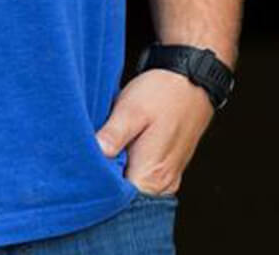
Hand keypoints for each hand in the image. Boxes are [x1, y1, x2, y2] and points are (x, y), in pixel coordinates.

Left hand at [94, 68, 215, 195]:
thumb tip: (94, 155)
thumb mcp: (131, 110)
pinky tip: (123, 147)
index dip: (97, 184)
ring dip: (118, 172)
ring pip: (133, 187)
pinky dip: (130, 167)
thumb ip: (112, 136)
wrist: (193, 78)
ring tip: (110, 146)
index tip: (85, 164)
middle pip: (124, 197)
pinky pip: (143, 178)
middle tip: (93, 153)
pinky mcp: (168, 169)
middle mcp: (162, 184)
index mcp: (151, 176)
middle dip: (106, 179)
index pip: (115, 199)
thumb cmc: (164, 93)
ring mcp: (167, 178)